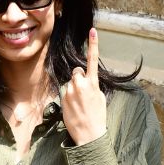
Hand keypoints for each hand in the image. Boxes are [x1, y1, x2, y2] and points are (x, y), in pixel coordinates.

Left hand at [61, 28, 106, 145]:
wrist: (89, 133)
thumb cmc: (97, 116)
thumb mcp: (100, 97)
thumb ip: (93, 86)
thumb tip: (87, 82)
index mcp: (93, 83)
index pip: (93, 60)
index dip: (93, 44)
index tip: (92, 31)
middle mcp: (80, 84)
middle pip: (76, 72)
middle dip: (79, 79)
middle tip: (84, 94)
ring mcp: (70, 91)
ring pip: (70, 83)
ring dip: (73, 90)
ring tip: (79, 104)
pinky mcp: (62, 97)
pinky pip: (65, 92)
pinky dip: (68, 97)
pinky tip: (73, 108)